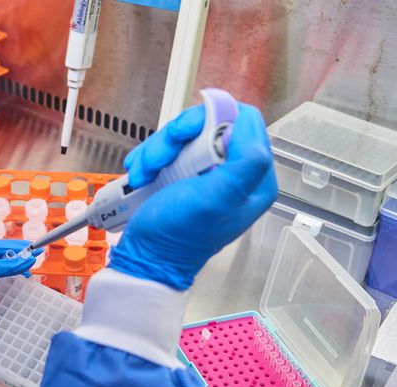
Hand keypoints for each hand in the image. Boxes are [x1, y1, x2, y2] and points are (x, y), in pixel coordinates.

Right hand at [110, 102, 276, 289]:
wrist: (146, 257)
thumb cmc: (179, 236)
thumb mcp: (216, 200)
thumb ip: (244, 163)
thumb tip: (243, 127)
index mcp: (254, 179)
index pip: (246, 123)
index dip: (215, 119)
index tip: (187, 134)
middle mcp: (235, 173)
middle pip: (211, 124)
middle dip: (179, 136)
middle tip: (161, 157)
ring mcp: (208, 173)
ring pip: (186, 135)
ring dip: (159, 149)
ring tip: (146, 172)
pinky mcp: (185, 174)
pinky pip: (169, 149)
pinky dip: (151, 158)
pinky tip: (142, 175)